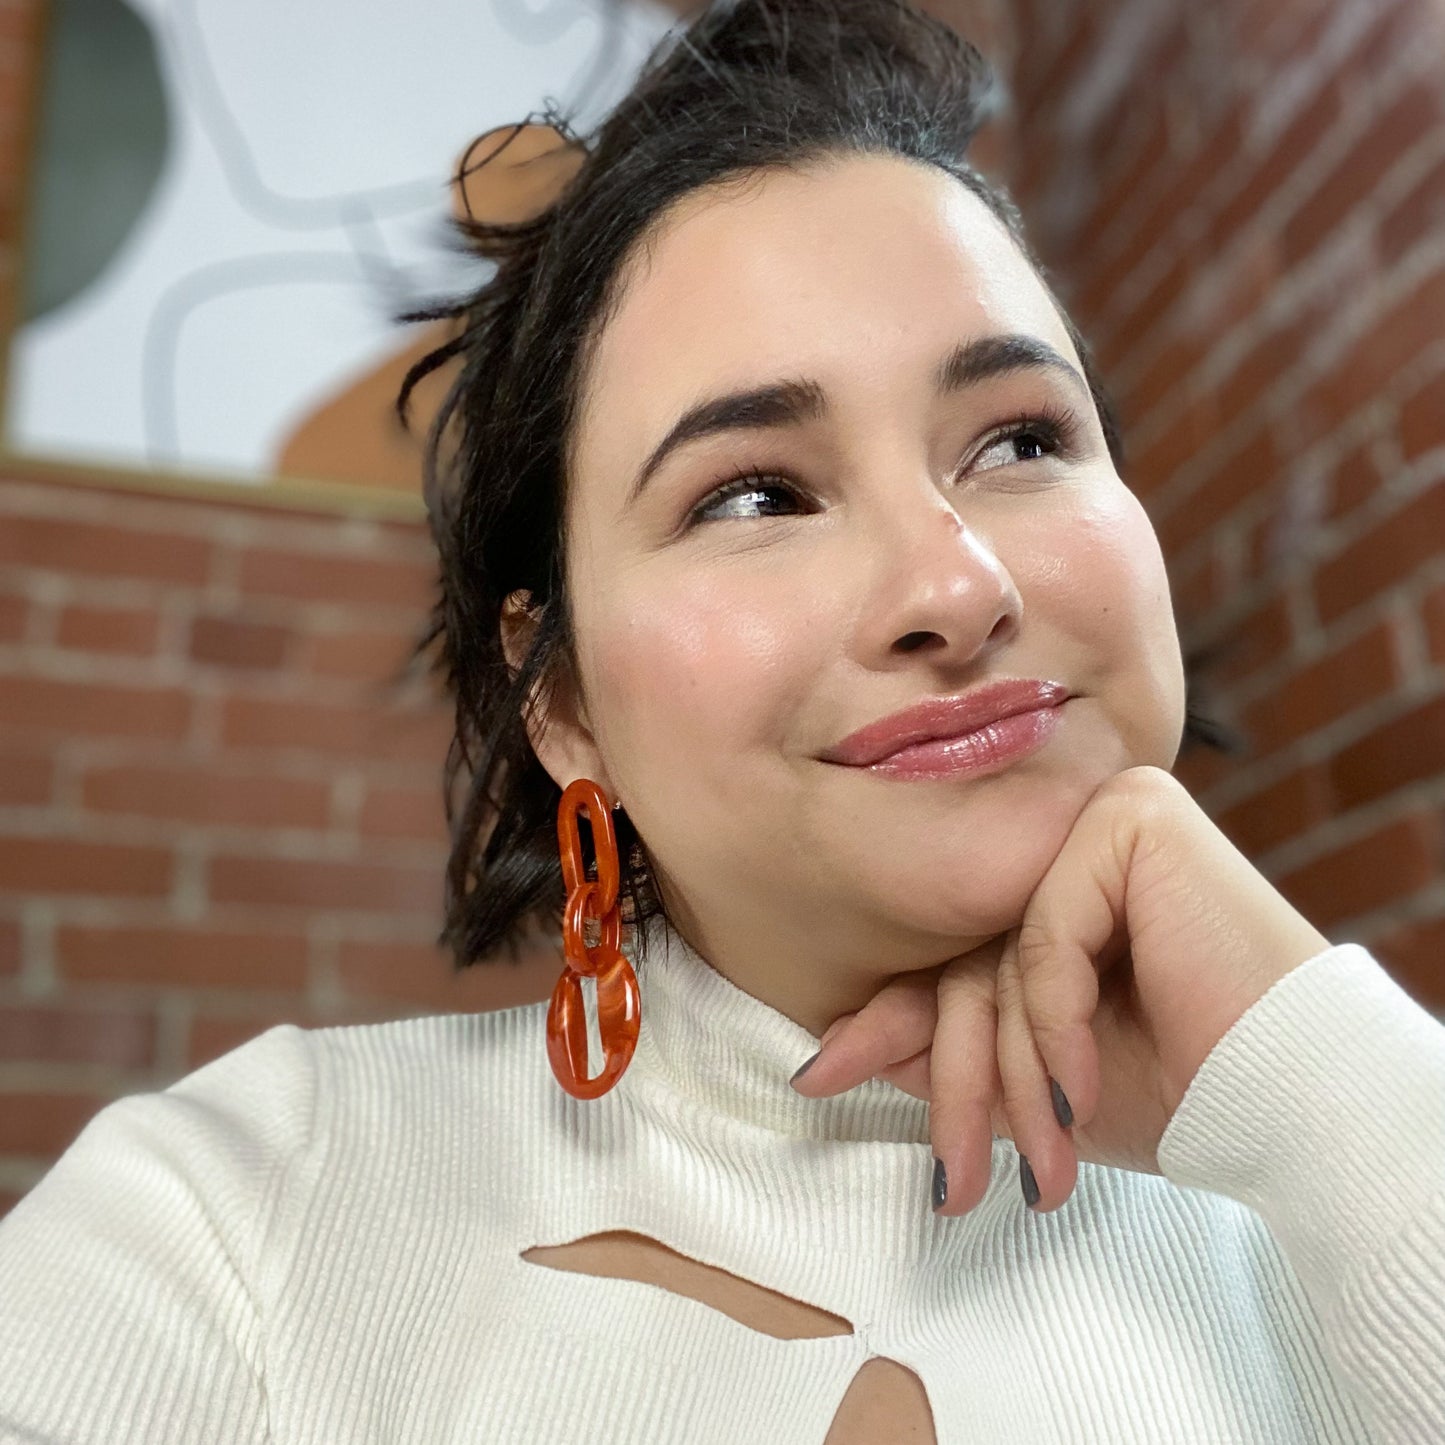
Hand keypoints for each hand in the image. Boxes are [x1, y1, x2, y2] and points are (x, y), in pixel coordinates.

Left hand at [788, 765, 1330, 1214]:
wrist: (1294, 1100)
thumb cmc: (1182, 1086)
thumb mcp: (1036, 1077)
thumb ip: (947, 1048)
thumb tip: (832, 1052)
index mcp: (1055, 891)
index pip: (953, 955)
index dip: (890, 1025)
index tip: (821, 1080)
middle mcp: (1070, 842)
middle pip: (969, 963)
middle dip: (957, 1084)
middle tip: (953, 1180)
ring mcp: (1099, 821)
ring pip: (998, 960)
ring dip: (1011, 1081)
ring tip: (1040, 1166)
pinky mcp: (1131, 821)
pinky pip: (1045, 940)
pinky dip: (1055, 1029)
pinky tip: (1076, 1098)